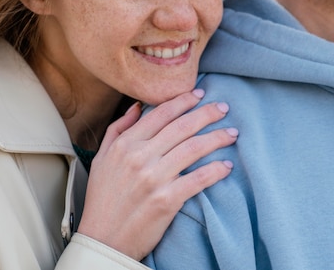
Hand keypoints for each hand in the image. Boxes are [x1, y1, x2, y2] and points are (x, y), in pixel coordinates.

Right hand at [77, 89, 236, 259]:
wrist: (103, 240)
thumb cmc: (102, 200)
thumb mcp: (101, 159)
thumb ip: (118, 129)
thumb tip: (137, 107)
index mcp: (125, 145)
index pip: (160, 114)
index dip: (183, 101)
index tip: (199, 94)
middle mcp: (140, 157)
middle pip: (182, 127)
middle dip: (207, 114)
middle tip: (224, 108)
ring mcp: (154, 178)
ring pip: (194, 148)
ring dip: (217, 138)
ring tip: (232, 134)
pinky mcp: (167, 200)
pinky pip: (198, 179)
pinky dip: (216, 170)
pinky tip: (226, 165)